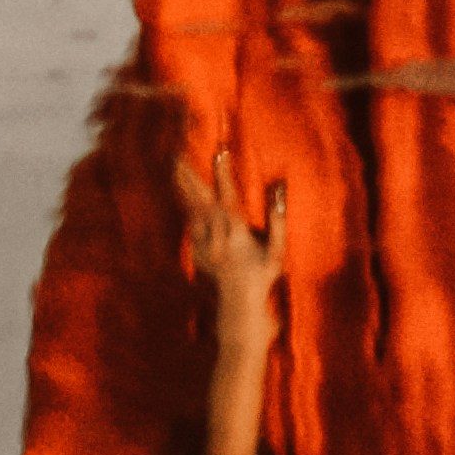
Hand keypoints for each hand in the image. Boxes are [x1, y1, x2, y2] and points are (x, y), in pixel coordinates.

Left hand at [177, 146, 288, 313]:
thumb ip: (278, 218)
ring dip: (183, 186)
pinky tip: (181, 190)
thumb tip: (279, 187)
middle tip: (179, 153)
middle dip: (190, 175)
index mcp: (237, 232)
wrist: (239, 303)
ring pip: (190, 209)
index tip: (219, 152)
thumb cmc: (263, 273)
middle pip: (201, 200)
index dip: (223, 174)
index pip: (228, 197)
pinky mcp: (196, 249)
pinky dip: (184, 204)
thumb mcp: (276, 249)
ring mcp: (203, 244)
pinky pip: (189, 222)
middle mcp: (216, 236)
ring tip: (175, 164)